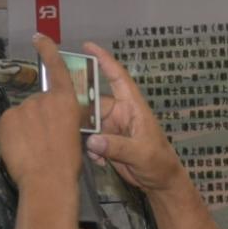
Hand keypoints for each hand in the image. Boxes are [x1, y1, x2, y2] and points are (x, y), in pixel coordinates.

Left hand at [1, 36, 91, 190]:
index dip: (48, 50)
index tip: (39, 37)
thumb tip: (55, 120)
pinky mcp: (7, 118)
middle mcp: (43, 98)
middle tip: (43, 141)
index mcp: (66, 101)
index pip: (56, 69)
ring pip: (22, 116)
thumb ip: (64, 119)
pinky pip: (9, 124)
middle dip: (37, 118)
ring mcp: (23, 108)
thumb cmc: (67, 163)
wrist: (48, 180)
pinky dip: (12, 134)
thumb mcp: (76, 135)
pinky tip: (20, 149)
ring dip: (25, 128)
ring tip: (32, 149)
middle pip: (37, 103)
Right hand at [78, 40, 182, 195]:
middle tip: (66, 117)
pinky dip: (90, 149)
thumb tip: (92, 141)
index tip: (87, 46)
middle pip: (94, 102)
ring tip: (88, 149)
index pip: (117, 77)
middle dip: (81, 110)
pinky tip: (96, 161)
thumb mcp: (141, 153)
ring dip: (85, 135)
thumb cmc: (159, 162)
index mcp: (132, 106)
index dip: (104, 60)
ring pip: (88, 122)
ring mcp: (112, 127)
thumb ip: (117, 147)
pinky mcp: (107, 142)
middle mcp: (120, 113)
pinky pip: (90, 139)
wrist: (160, 182)